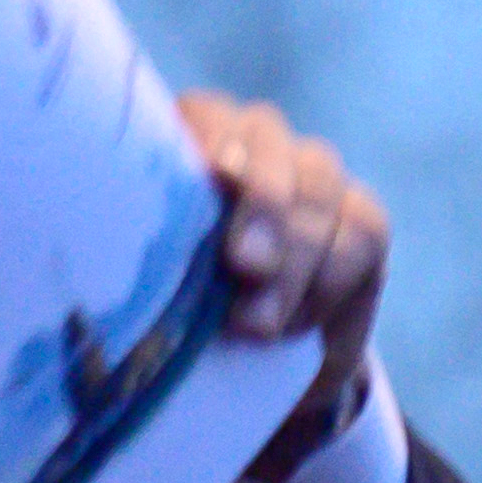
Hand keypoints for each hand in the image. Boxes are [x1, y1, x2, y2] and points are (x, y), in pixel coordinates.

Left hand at [176, 91, 388, 482]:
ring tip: (256, 325)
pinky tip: (296, 326)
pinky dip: (328, 282)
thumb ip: (146, 261)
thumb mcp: (149, 287)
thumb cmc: (176, 317)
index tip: (212, 177)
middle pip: (266, 141)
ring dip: (292, 262)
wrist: (250, 367)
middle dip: (261, 203)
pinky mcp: (359, 219)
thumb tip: (122, 271)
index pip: (204, 115)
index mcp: (190, 143)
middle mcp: (254, 142)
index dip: (210, 140)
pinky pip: (359, 231)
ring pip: (317, 187)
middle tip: (243, 262)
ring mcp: (313, 175)